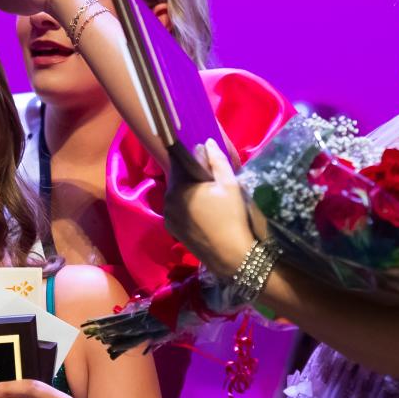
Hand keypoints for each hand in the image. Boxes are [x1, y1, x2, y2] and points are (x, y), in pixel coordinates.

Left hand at [164, 139, 255, 276]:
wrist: (231, 255)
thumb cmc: (232, 216)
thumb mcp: (229, 184)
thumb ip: (216, 161)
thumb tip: (206, 142)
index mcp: (178, 187)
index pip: (178, 162)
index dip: (190, 157)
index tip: (202, 156)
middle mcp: (167, 201)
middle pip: (177, 179)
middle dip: (190, 176)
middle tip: (209, 178)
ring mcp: (167, 217)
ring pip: (176, 196)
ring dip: (187, 192)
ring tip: (207, 195)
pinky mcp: (172, 230)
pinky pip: (177, 210)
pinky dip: (186, 206)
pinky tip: (202, 210)